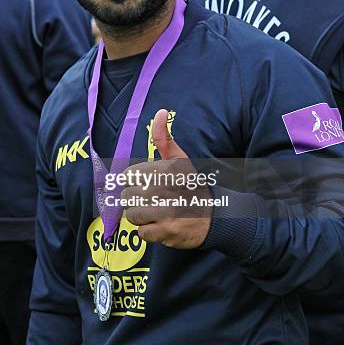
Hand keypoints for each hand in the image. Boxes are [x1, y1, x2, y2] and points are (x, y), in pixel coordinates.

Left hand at [122, 109, 211, 248]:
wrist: (216, 216)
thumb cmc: (191, 186)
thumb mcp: (180, 160)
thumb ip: (164, 138)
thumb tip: (160, 112)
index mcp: (165, 170)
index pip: (129, 176)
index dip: (135, 181)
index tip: (146, 184)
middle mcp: (164, 189)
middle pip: (127, 196)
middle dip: (136, 199)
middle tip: (152, 200)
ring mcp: (165, 212)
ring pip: (132, 215)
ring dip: (141, 216)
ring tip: (154, 213)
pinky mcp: (166, 232)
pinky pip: (141, 233)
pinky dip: (148, 231)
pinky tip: (159, 225)